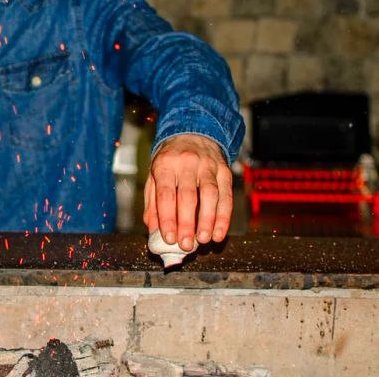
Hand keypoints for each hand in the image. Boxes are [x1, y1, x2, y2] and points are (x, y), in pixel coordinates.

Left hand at [143, 134, 232, 250]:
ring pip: (210, 196)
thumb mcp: (154, 175)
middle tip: (185, 245)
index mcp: (165, 164)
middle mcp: (187, 163)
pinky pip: (226, 196)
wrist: (193, 133)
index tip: (169, 238)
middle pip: (188, 197)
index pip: (166, 195)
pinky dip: (224, 217)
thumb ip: (152, 203)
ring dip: (208, 221)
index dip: (168, 219)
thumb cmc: (170, 160)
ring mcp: (208, 166)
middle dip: (187, 224)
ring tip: (203, 240)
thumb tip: (153, 230)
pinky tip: (219, 232)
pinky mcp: (224, 170)